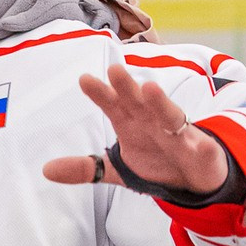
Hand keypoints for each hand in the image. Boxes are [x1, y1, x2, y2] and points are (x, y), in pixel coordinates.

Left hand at [42, 64, 236, 199]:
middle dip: (127, 87)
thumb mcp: (116, 169)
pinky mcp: (200, 151)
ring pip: (169, 115)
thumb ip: (85, 168)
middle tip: (114, 70)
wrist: (193, 176)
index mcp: (132, 123)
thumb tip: (45, 170)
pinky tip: (197, 144)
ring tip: (149, 89)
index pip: (113, 105)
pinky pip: (199, 148)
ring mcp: (178, 134)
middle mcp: (153, 122)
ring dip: (160, 102)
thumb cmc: (155, 160)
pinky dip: (198, 146)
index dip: (100, 94)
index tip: (84, 79)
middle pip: (138, 101)